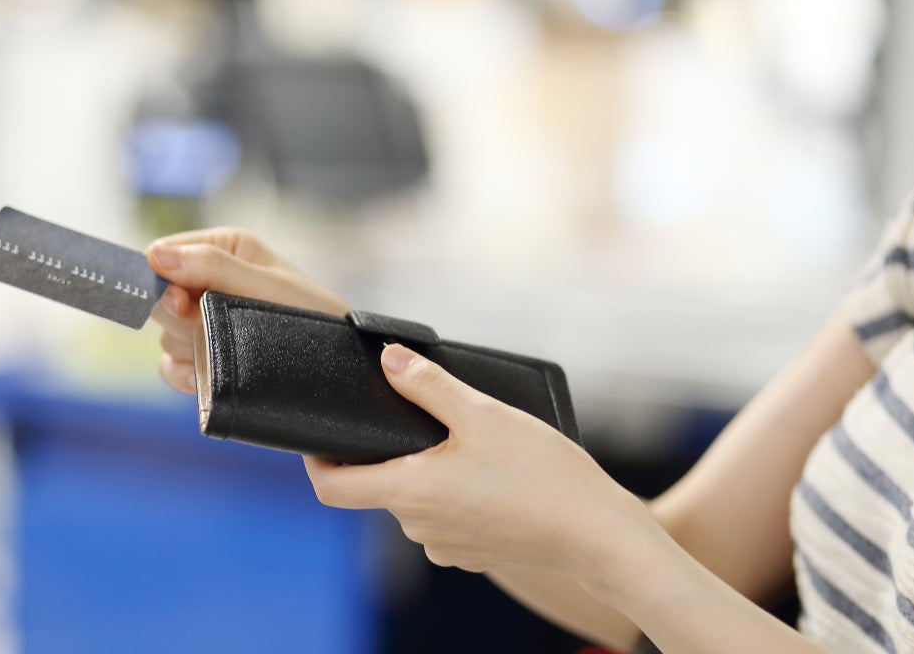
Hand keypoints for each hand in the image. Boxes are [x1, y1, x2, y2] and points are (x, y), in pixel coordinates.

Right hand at [146, 227, 350, 393]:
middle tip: (211, 328)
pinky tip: (207, 377)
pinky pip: (172, 365)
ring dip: (191, 348)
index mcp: (224, 248)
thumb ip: (213, 268)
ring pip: (166, 334)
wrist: (343, 367)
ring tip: (230, 352)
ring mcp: (209, 320)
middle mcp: (212, 280)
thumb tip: (155, 255)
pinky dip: (186, 373)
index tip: (179, 301)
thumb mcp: (268, 287)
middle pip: (159, 298)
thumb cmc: (316, 317)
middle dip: (181, 318)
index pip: (162, 254)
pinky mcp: (209, 353)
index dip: (161, 280)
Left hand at [305, 344, 662, 581]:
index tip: (320, 435)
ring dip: (427, 472)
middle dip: (391, 453)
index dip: (316, 459)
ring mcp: (446, 546)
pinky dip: (454, 494)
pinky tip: (491, 473)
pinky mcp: (473, 554)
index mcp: (409, 492)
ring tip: (467, 441)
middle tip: (420, 415)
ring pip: (415, 502)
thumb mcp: (482, 414)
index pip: (331, 488)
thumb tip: (387, 359)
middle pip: (378, 488)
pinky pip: (446, 518)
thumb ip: (427, 385)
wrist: (598, 533)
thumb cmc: (542, 473)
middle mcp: (419, 527)